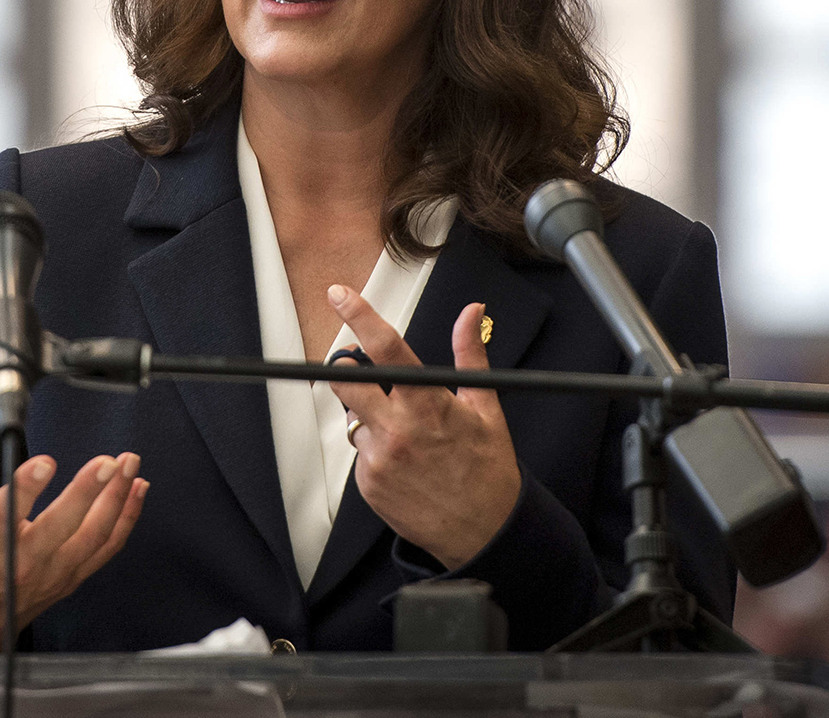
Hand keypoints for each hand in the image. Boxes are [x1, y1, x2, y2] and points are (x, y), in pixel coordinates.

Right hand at [0, 398, 146, 651]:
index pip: (5, 515)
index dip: (26, 489)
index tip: (44, 463)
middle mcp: (20, 563)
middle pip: (60, 527)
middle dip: (87, 493)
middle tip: (107, 462)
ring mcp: (50, 573)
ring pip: (92, 537)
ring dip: (115, 499)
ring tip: (127, 464)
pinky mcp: (70, 578)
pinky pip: (106, 548)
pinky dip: (126, 518)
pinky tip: (136, 488)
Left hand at [327, 288, 520, 569]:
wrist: (484, 532)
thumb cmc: (488, 468)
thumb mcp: (485, 406)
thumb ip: (470, 354)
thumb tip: (472, 311)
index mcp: (429, 404)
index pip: (387, 350)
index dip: (360, 317)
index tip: (340, 296)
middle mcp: (399, 429)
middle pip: (347, 383)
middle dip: (346, 371)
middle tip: (358, 372)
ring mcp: (380, 459)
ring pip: (353, 420)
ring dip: (370, 419)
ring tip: (407, 438)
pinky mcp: (369, 484)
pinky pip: (361, 454)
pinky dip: (376, 452)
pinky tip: (405, 465)